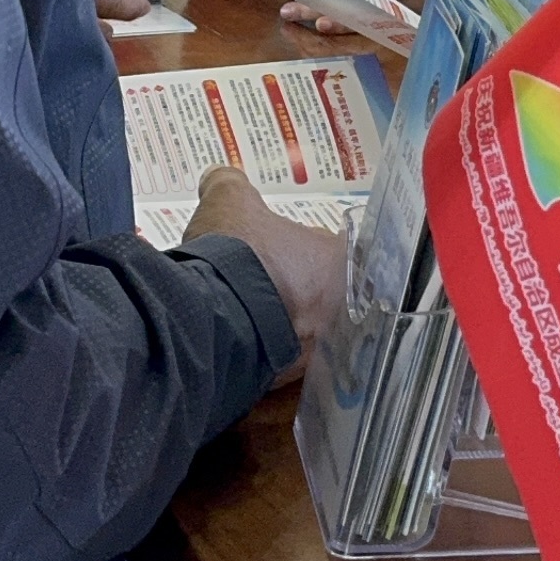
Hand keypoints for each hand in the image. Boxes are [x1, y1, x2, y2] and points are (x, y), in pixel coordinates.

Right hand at [184, 168, 345, 380]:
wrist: (213, 319)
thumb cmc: (238, 254)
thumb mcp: (229, 202)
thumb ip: (228, 185)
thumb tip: (218, 178)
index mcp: (341, 263)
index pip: (346, 253)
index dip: (324, 249)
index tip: (299, 250)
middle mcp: (342, 312)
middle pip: (330, 297)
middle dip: (304, 290)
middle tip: (272, 280)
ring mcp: (317, 353)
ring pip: (308, 335)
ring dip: (284, 323)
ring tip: (250, 310)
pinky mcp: (285, 382)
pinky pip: (279, 362)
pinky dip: (263, 351)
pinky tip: (238, 337)